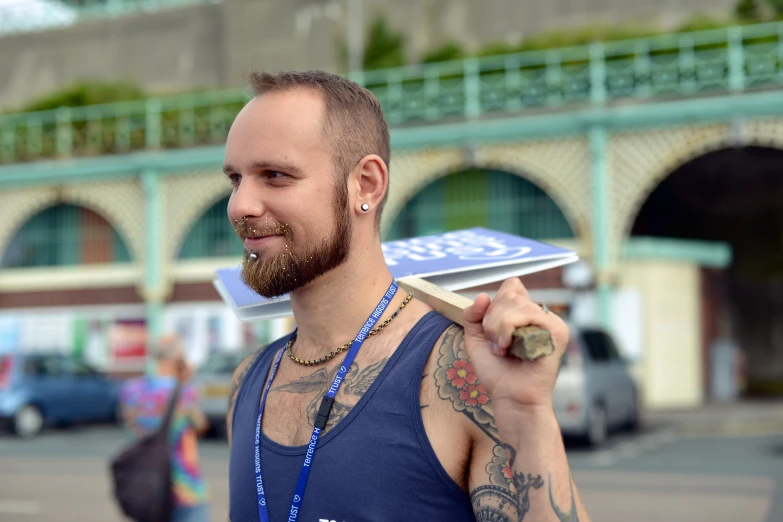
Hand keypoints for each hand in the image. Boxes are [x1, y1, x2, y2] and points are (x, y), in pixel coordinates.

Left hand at [462, 278, 569, 412]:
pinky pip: (527, 313)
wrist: (511, 398)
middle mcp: (540, 315)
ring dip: (497, 326)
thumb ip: (473, 315)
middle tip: (495, 345)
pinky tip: (509, 348)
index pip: (511, 287)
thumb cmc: (497, 373)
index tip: (489, 330)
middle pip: (510, 293)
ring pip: (515, 302)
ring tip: (501, 349)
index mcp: (525, 314)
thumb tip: (482, 296)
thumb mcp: (475, 339)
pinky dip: (508, 329)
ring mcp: (550, 322)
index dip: (495, 304)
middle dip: (492, 319)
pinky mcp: (557, 330)